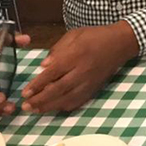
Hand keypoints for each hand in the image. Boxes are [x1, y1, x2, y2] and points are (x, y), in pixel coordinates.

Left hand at [21, 22, 138, 112]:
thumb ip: (57, 49)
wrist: (121, 43)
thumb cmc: (95, 36)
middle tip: (25, 106)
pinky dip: (65, 106)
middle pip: (59, 88)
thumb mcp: (74, 35)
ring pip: (68, 98)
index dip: (38, 84)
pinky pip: (79, 100)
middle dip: (40, 99)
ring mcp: (89, 81)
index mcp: (76, 55)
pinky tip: (55, 108)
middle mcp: (82, 71)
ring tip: (35, 110)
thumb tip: (43, 66)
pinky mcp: (95, 87)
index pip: (53, 72)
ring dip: (50, 106)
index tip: (25, 93)